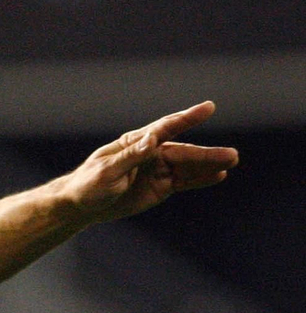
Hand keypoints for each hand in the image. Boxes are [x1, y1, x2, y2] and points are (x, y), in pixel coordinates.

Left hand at [62, 103, 237, 224]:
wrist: (81, 205)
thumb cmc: (89, 184)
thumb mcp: (107, 171)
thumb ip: (131, 156)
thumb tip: (152, 139)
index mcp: (136, 143)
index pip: (165, 128)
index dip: (187, 118)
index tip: (208, 107)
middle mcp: (151, 153)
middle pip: (184, 151)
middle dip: (207, 153)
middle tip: (232, 154)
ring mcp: (157, 170)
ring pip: (188, 166)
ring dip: (209, 164)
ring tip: (232, 161)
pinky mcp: (159, 187)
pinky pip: (184, 181)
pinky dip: (201, 178)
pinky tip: (218, 175)